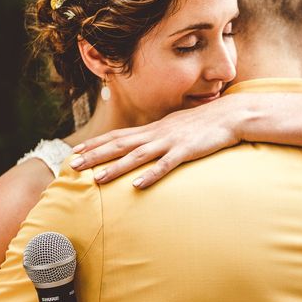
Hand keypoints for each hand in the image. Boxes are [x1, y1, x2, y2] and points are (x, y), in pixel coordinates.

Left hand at [69, 95, 244, 188]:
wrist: (229, 115)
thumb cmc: (203, 123)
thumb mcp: (176, 127)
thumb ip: (160, 136)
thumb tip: (146, 144)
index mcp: (153, 129)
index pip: (118, 135)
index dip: (97, 143)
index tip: (77, 151)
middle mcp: (157, 134)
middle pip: (120, 145)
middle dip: (95, 155)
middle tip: (73, 165)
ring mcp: (170, 142)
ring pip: (137, 156)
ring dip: (116, 167)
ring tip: (96, 178)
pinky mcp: (185, 151)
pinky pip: (165, 166)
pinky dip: (150, 175)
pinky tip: (137, 185)